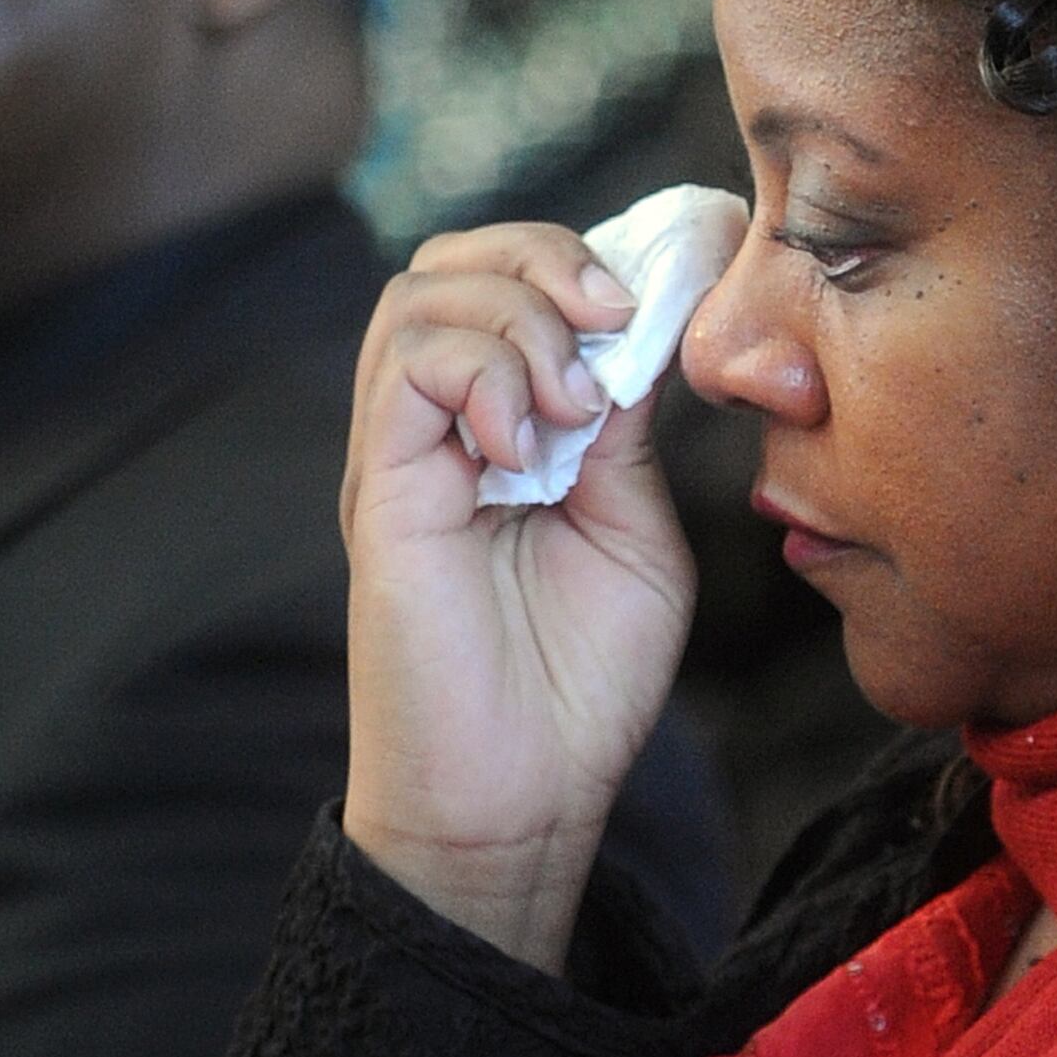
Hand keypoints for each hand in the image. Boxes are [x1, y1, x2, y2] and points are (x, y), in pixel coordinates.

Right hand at [340, 222, 698, 972]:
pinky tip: (530, 444)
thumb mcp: (635, 531)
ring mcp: (406, 454)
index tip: (676, 278)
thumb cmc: (579, 685)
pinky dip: (480, 372)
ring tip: (574, 404)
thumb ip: (627, 434)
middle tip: (615, 319)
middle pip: (458, 262)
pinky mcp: (381, 489)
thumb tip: (635, 335)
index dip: (589, 261)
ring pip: (423, 295)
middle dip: (548, 259)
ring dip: (520, 318)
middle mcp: (447, 428)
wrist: (521, 798)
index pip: (519, 285)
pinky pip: (403, 365)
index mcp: (511, 430)